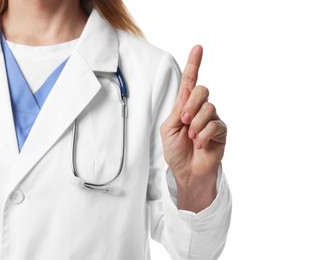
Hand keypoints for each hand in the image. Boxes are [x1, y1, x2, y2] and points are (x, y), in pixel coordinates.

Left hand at [160, 45, 226, 211]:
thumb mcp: (169, 128)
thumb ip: (179, 109)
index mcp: (185, 106)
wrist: (186, 171)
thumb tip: (189, 93)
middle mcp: (200, 109)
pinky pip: (215, 124)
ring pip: (209, 107)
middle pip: (202, 90)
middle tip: (184, 120)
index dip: (194, 64)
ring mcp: (212, 119)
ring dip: (196, 124)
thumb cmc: (175, 150)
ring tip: (191, 137)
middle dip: (191, 105)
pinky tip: (200, 144)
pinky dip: (203, 135)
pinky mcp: (221, 130)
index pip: (190, 81)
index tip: (198, 48)